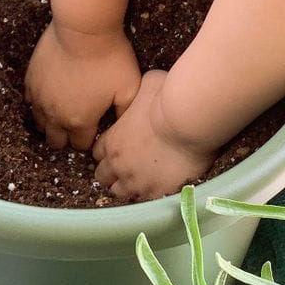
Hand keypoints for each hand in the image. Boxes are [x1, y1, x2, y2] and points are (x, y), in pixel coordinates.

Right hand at [25, 21, 140, 151]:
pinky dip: (39, 103)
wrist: (84, 29)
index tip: (94, 131)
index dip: (89, 141)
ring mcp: (40, 97)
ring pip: (39, 123)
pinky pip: (30, 101)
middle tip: (77, 126)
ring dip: (50, 123)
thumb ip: (125, 112)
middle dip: (66, 138)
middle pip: (55, 141)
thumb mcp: (129, 88)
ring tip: (62, 113)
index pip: (80, 146)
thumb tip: (122, 125)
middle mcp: (55, 114)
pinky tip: (49, 95)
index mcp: (80, 121)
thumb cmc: (110, 58)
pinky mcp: (31, 79)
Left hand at [92, 70, 217, 200]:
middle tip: (126, 165)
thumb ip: (137, 91)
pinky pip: (142, 201)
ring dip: (126, 185)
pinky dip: (146, 194)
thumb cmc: (166, 99)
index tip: (117, 147)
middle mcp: (118, 163)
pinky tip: (156, 185)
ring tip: (139, 179)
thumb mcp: (146, 84)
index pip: (98, 152)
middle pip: (103, 176)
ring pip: (119, 192)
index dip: (107, 150)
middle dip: (111, 171)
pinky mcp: (155, 193)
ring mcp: (136, 181)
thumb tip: (141, 87)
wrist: (187, 122)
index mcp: (113, 140)